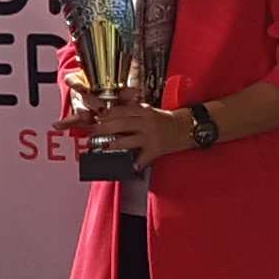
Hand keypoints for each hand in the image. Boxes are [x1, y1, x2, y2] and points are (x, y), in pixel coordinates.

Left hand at [61, 99, 181, 166]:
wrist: (186, 128)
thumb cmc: (165, 120)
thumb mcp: (148, 111)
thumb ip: (131, 113)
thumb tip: (109, 117)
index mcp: (142, 111)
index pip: (119, 111)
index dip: (105, 115)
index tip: (95, 119)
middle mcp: (145, 122)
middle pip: (119, 124)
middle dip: (102, 129)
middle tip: (92, 133)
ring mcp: (150, 137)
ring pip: (126, 141)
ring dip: (112, 145)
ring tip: (103, 146)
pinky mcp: (155, 150)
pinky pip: (142, 158)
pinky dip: (135, 164)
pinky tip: (128, 167)